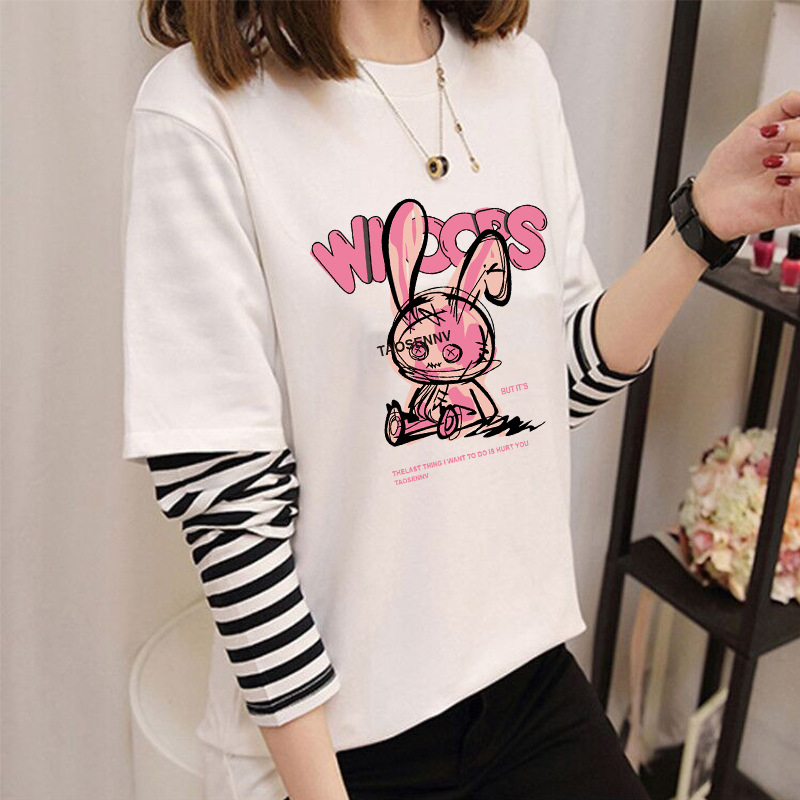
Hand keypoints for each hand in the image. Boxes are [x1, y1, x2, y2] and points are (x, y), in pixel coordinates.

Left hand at [691, 89, 799, 241]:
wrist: (709, 198)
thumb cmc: (730, 165)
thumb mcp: (757, 123)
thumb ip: (788, 105)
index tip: (777, 124)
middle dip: (799, 131)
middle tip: (771, 134)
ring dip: (798, 161)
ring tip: (771, 163)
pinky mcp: (797, 208)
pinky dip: (799, 183)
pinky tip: (780, 181)